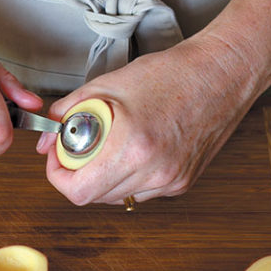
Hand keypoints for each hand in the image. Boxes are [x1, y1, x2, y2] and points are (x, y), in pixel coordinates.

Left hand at [37, 32, 260, 204]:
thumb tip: (48, 139)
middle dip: (79, 173)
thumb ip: (69, 111)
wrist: (222, 74)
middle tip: (81, 146)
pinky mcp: (182, 183)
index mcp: (132, 148)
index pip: (78, 192)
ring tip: (110, 144)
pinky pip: (140, 191)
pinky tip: (134, 150)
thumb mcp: (107, 84)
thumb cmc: (170, 74)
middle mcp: (154, 173)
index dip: (59, 176)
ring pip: (117, 197)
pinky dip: (128, 176)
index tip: (58, 157)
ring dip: (103, 177)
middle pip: (94, 197)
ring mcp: (171, 182)